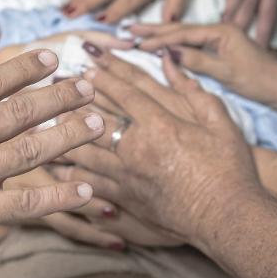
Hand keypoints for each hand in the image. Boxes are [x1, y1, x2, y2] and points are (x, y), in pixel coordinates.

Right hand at [0, 50, 103, 277]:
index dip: (24, 69)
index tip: (51, 58)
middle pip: (21, 111)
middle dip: (59, 96)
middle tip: (88, 86)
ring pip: (32, 150)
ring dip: (70, 135)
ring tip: (100, 124)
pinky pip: (28, 203)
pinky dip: (59, 196)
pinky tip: (85, 189)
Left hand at [68, 45, 264, 243]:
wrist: (226, 217)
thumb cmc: (229, 169)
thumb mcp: (220, 121)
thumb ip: (193, 90)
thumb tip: (171, 61)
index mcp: (161, 125)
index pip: (126, 92)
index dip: (106, 75)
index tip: (88, 64)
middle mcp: (137, 148)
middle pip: (97, 117)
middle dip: (74, 99)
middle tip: (54, 86)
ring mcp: (127, 175)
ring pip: (85, 149)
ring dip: (64, 132)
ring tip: (46, 120)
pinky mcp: (125, 197)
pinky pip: (90, 180)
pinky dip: (72, 170)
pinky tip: (56, 164)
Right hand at [132, 23, 276, 105]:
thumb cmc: (260, 81)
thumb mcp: (226, 72)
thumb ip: (197, 60)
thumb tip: (169, 51)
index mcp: (222, 31)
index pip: (183, 33)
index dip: (158, 38)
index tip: (136, 42)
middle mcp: (220, 30)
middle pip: (181, 29)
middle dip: (154, 30)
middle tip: (128, 29)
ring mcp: (220, 39)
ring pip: (184, 36)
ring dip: (161, 35)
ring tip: (138, 34)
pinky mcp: (221, 49)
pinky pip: (191, 44)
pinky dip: (174, 44)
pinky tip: (162, 46)